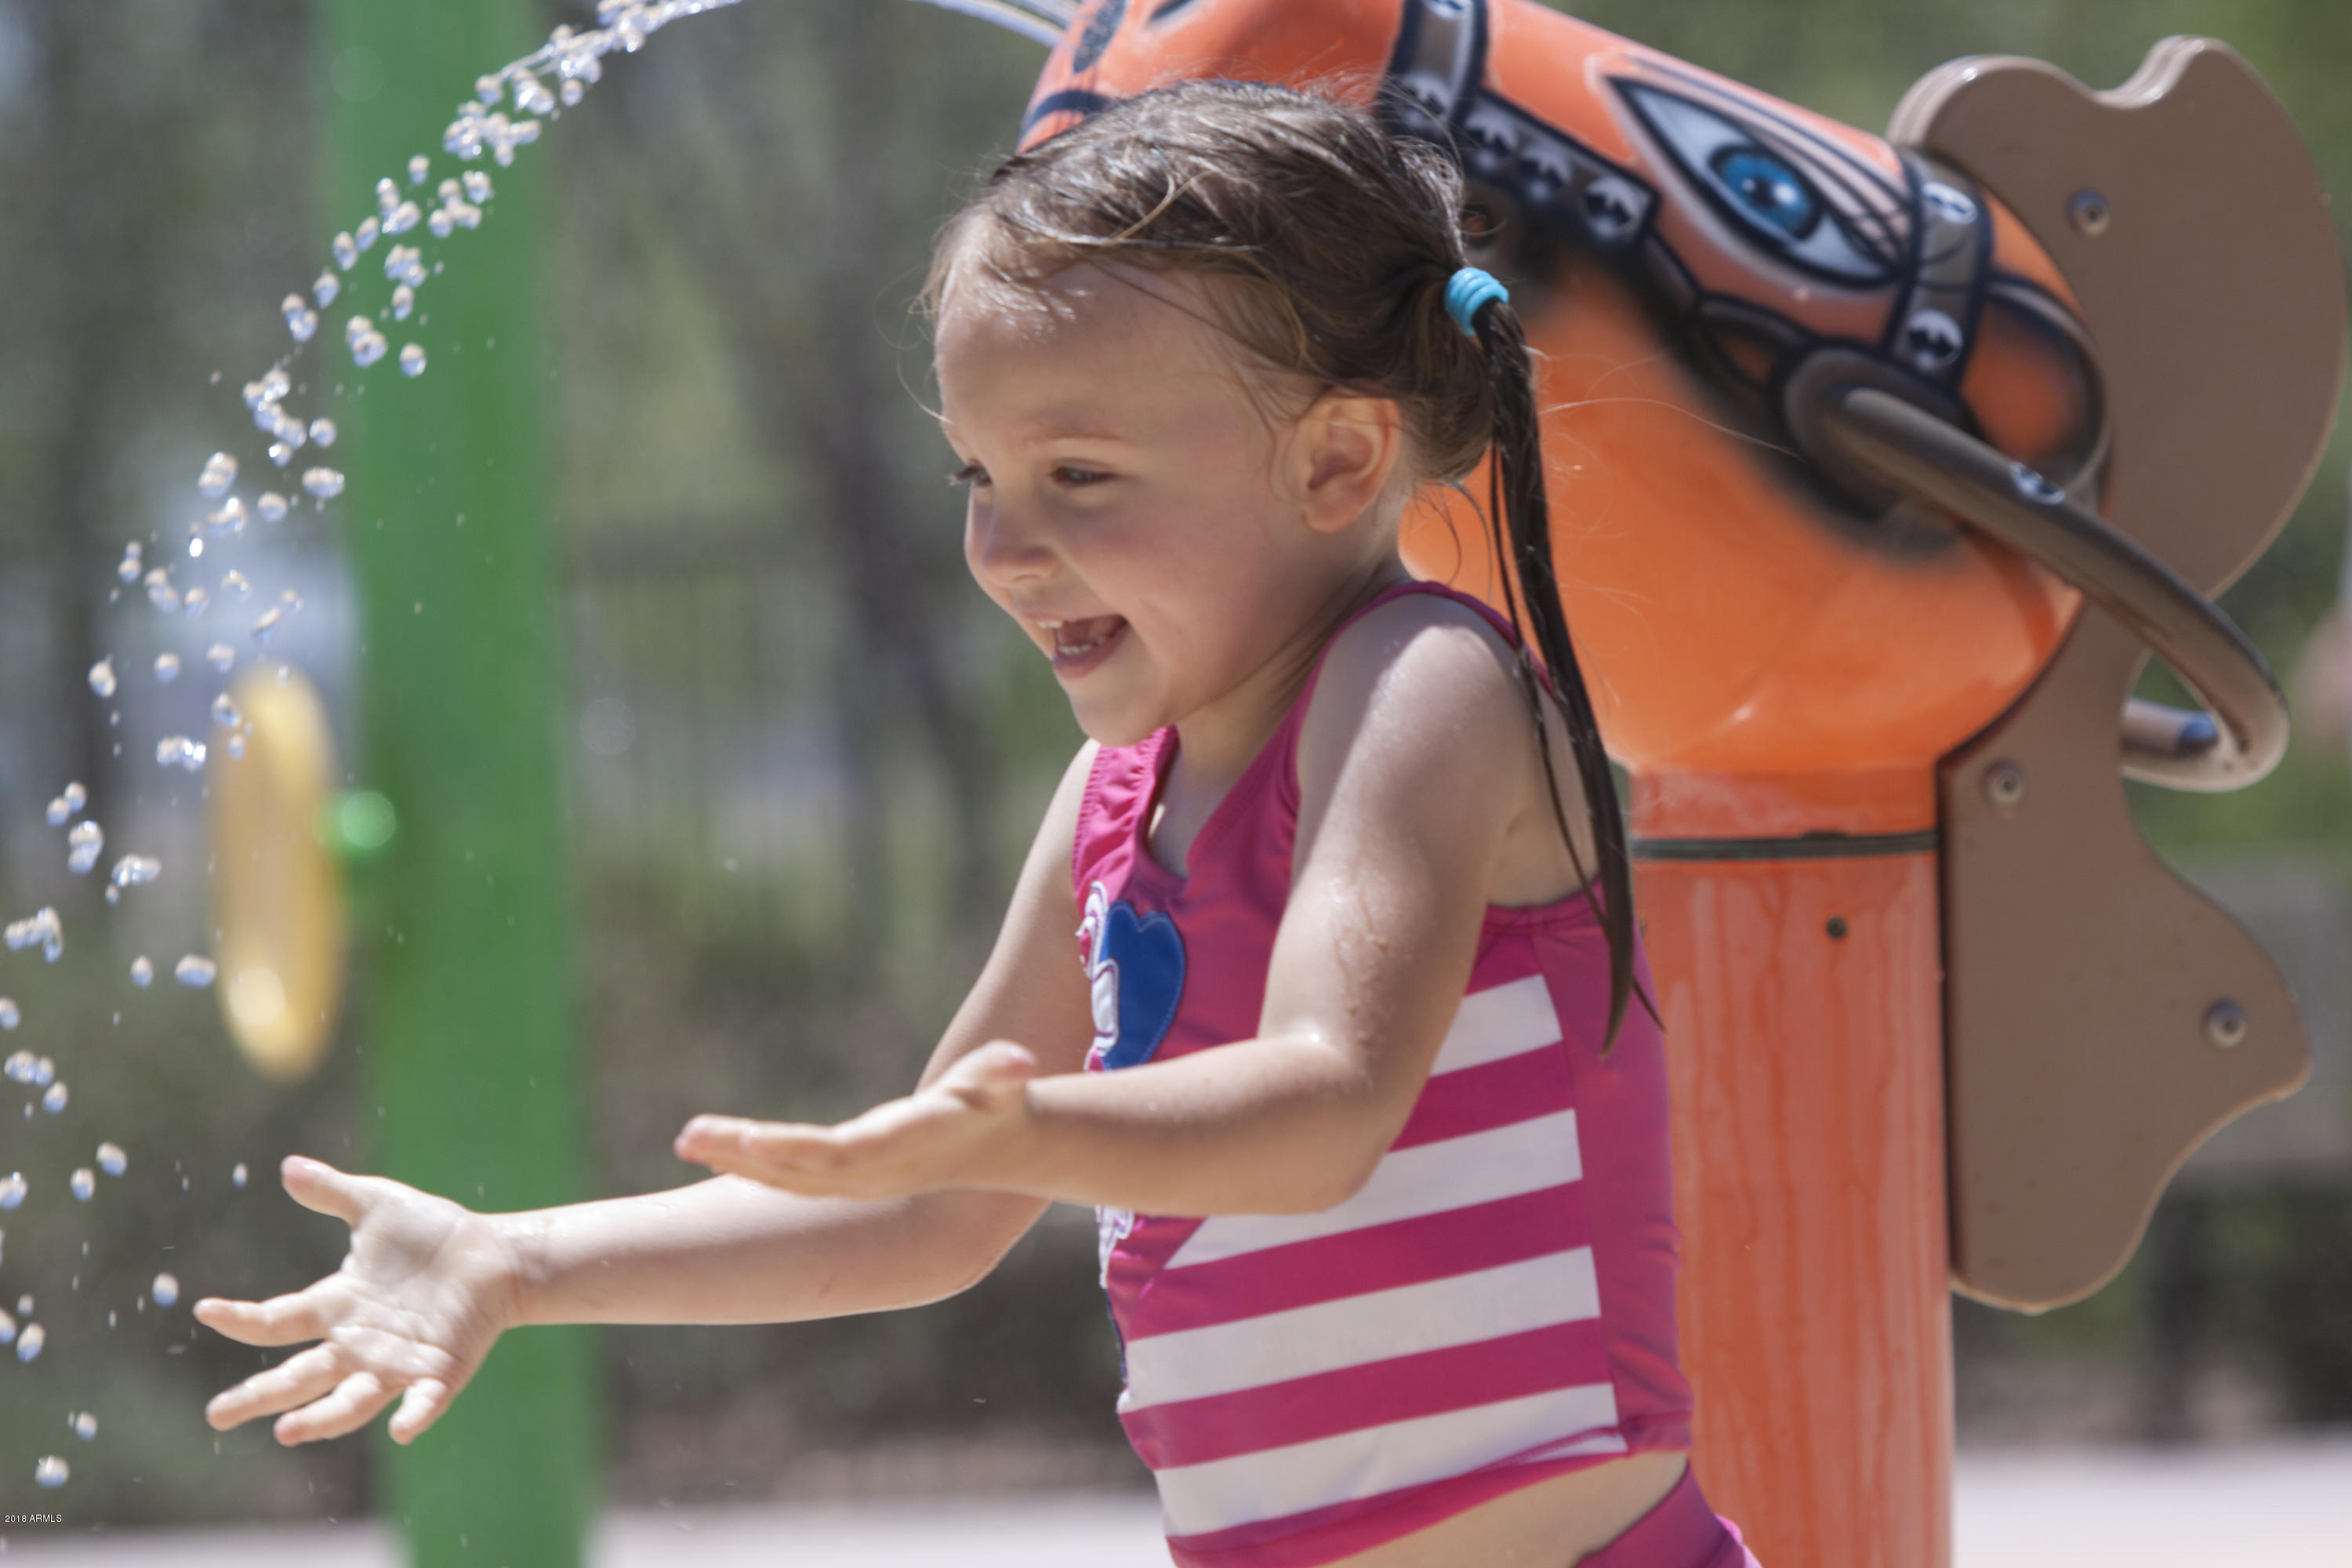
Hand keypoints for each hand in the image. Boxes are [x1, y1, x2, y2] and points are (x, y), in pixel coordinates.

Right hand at [194, 1157, 525, 1445]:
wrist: (495, 1253)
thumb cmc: (434, 1234)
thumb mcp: (378, 1206)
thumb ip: (333, 1193)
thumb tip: (288, 1167)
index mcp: (338, 1308)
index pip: (278, 1321)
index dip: (242, 1318)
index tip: (205, 1310)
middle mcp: (358, 1345)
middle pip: (300, 1376)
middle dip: (259, 1396)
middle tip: (217, 1415)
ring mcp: (397, 1364)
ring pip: (351, 1401)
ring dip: (322, 1418)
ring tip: (287, 1432)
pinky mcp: (440, 1373)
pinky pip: (423, 1401)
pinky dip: (414, 1416)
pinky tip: (401, 1430)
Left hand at [677, 1041, 1038, 1200]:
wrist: (994, 1148)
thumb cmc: (994, 1103)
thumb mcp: (1002, 1081)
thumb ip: (1005, 1072)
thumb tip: (1021, 1063)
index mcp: (894, 1150)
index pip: (834, 1155)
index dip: (790, 1151)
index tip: (746, 1140)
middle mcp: (867, 1172)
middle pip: (794, 1170)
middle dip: (741, 1156)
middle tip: (689, 1136)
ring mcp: (851, 1179)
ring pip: (783, 1177)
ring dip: (733, 1160)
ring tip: (687, 1138)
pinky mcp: (841, 1174)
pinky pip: (786, 1174)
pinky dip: (748, 1164)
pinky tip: (713, 1147)